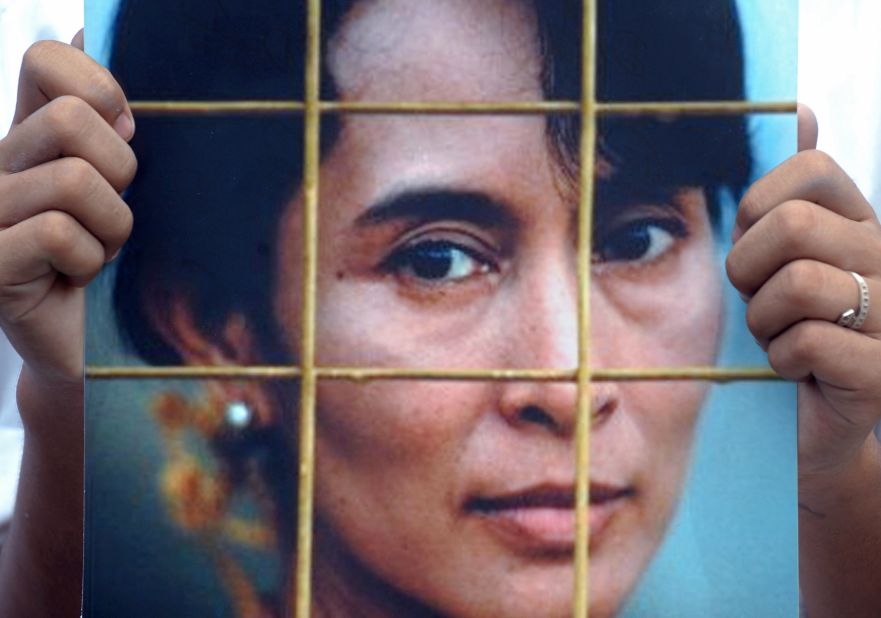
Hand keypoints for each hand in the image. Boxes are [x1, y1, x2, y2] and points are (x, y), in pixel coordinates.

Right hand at [0, 31, 135, 433]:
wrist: (70, 341)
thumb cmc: (94, 262)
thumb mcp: (108, 192)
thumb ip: (103, 136)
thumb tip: (105, 82)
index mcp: (26, 138)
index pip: (48, 60)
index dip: (99, 88)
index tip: (120, 134)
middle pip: (76, 122)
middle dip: (119, 174)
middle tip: (108, 212)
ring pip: (75, 180)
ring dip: (110, 226)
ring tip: (96, 250)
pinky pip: (58, 234)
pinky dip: (87, 261)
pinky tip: (74, 278)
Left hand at [727, 105, 880, 504]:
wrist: (814, 424)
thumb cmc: (789, 331)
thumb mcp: (778, 257)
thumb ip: (790, 191)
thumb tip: (801, 109)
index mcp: (862, 223)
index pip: (810, 171)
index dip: (756, 206)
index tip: (751, 243)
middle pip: (792, 228)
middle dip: (748, 269)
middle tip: (757, 298)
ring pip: (797, 285)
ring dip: (763, 320)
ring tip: (777, 336)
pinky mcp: (880, 372)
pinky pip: (806, 342)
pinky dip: (781, 359)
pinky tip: (795, 370)